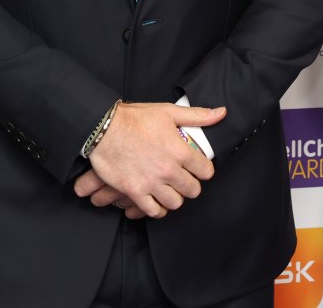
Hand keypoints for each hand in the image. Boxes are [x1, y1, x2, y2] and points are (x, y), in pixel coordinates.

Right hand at [74, 102, 225, 218]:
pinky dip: (156, 208)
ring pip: (175, 203)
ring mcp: (152, 183)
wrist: (102, 127)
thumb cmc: (133, 118)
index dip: (201, 169)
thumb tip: (220, 113)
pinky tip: (154, 199)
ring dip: (173, 196)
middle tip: (179, 177)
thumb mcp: (166, 111)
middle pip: (192, 190)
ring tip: (166, 188)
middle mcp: (169, 170)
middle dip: (188, 184)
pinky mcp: (135, 191)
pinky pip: (154, 211)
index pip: (206, 171)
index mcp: (180, 151)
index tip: (194, 166)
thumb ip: (196, 116)